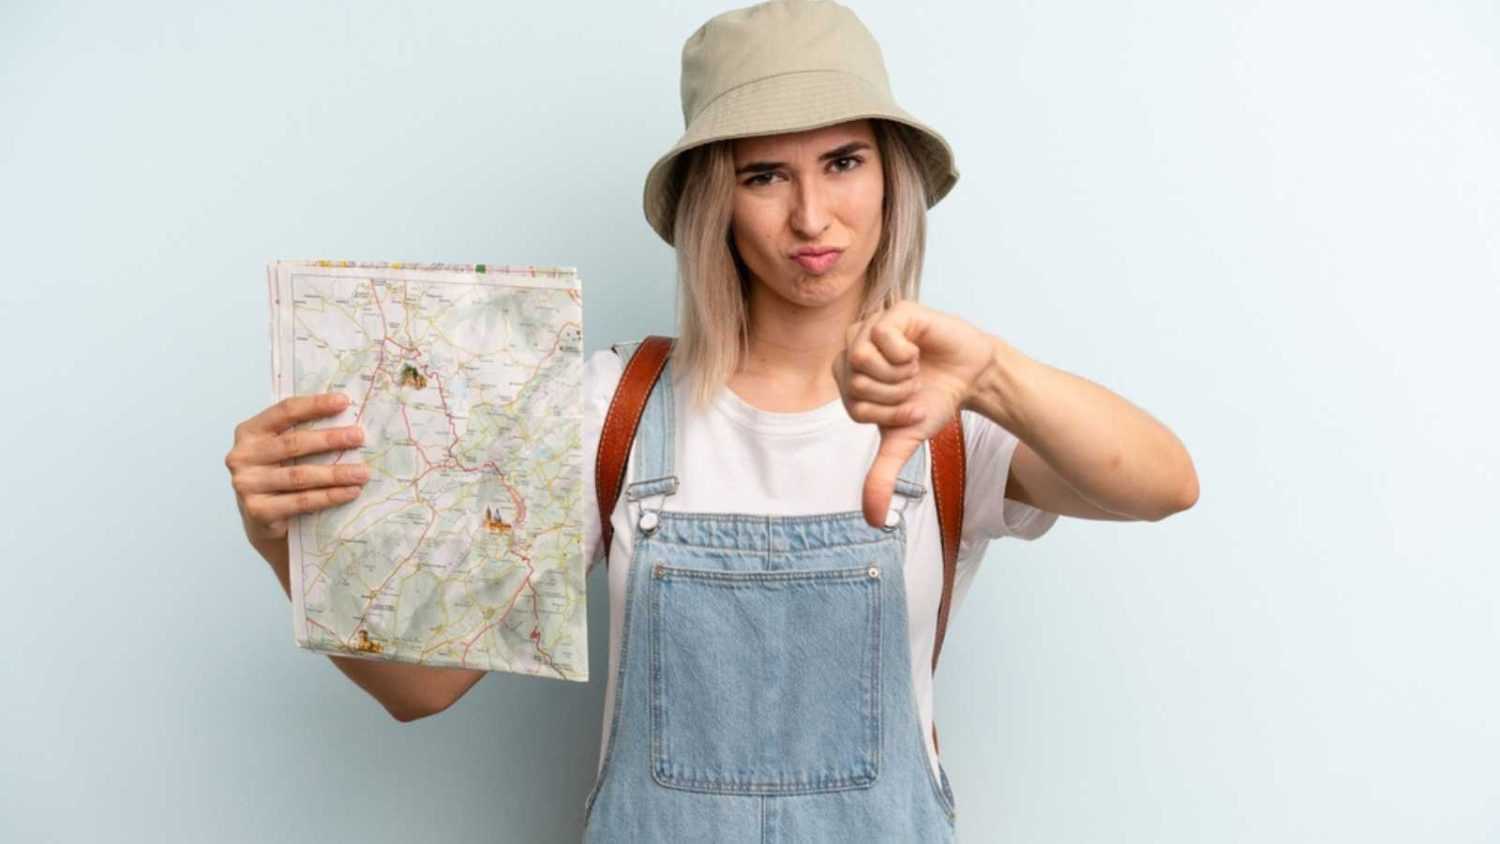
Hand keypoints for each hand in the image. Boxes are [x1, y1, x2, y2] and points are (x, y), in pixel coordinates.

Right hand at [225, 393, 371, 552]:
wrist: (262, 520)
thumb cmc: (278, 475)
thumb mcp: (283, 450)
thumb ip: (302, 432)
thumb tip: (349, 417)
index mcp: (249, 432)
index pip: (284, 412)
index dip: (314, 405)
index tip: (344, 401)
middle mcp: (242, 456)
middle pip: (293, 443)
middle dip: (330, 439)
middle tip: (359, 436)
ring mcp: (246, 485)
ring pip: (299, 476)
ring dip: (336, 473)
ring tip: (363, 472)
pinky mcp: (257, 511)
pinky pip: (301, 501)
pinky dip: (329, 496)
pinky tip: (350, 492)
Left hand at [832, 301, 995, 527]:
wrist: (973, 377)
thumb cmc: (934, 401)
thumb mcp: (905, 441)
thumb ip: (882, 476)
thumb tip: (872, 519)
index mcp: (848, 379)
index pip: (854, 405)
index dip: (888, 414)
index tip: (910, 408)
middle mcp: (854, 350)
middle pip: (853, 382)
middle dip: (893, 395)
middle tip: (914, 387)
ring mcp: (872, 327)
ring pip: (860, 358)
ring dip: (899, 375)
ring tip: (916, 369)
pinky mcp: (894, 312)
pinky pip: (881, 334)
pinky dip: (904, 353)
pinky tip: (918, 350)